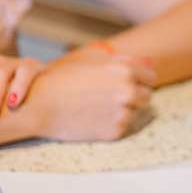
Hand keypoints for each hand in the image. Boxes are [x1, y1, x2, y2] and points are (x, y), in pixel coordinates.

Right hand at [29, 56, 156, 141]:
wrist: (39, 105)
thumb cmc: (63, 79)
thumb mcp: (94, 62)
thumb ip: (127, 61)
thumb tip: (152, 63)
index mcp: (125, 70)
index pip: (151, 77)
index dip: (140, 79)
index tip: (128, 83)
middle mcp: (128, 91)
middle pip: (147, 96)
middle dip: (134, 96)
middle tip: (111, 97)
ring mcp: (123, 113)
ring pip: (136, 112)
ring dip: (124, 110)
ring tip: (99, 107)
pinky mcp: (115, 131)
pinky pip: (124, 126)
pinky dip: (113, 123)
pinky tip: (94, 117)